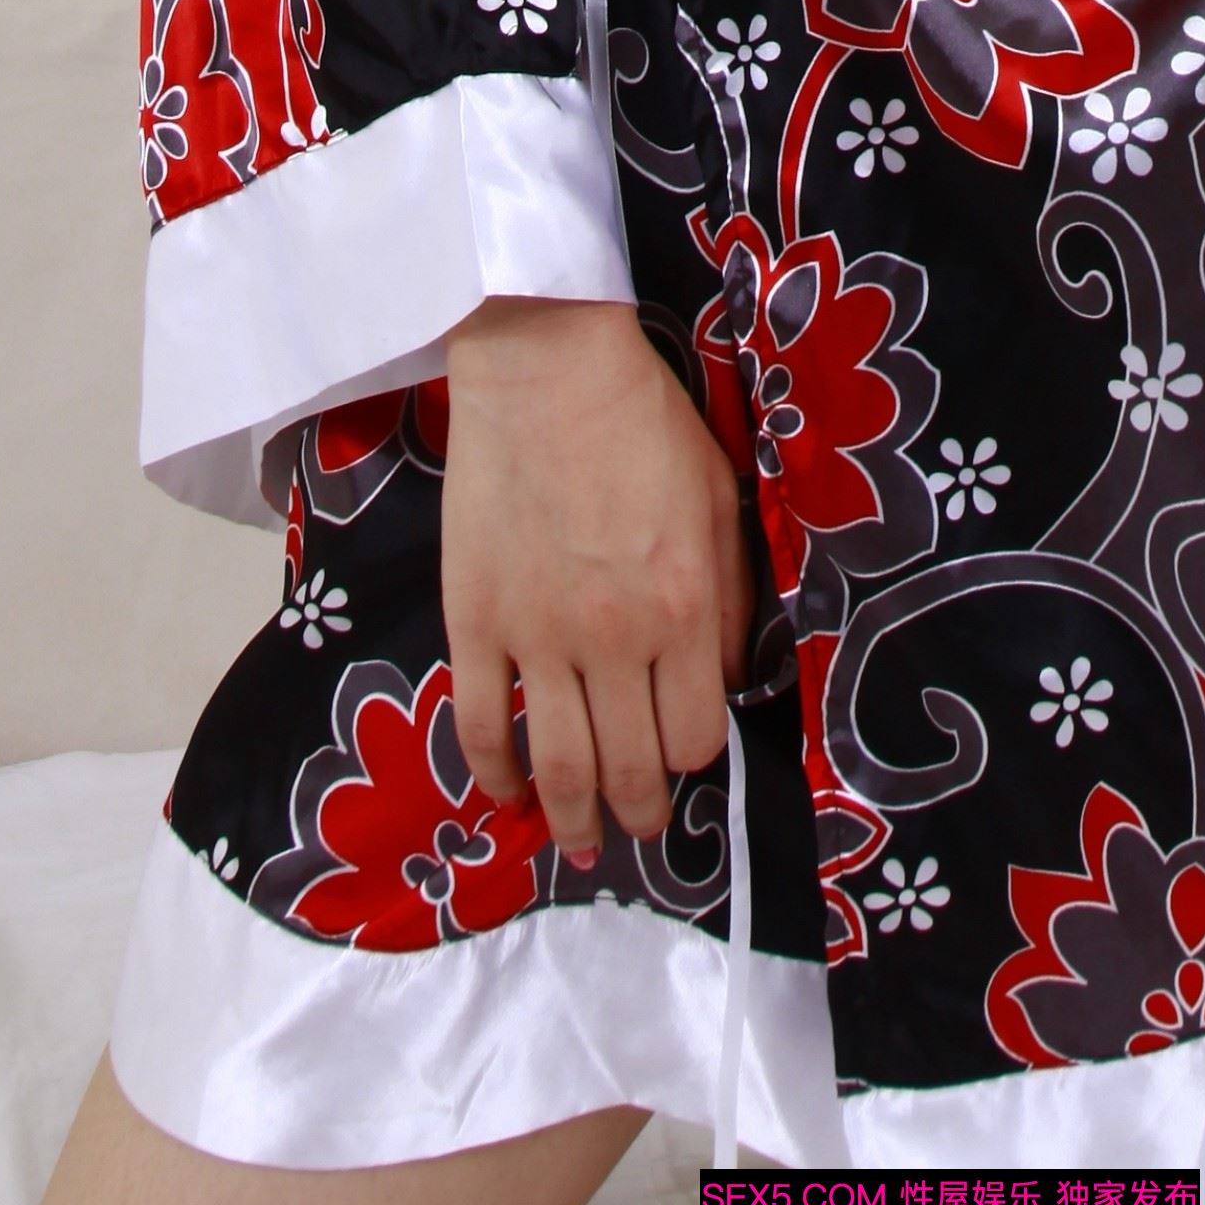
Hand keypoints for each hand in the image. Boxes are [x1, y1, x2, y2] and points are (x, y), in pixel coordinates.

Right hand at [443, 296, 750, 856]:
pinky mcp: (476, 620)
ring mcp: (538, 635)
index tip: (681, 753)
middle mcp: (615, 637)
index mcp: (684, 605)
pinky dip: (493, 775)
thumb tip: (725, 675)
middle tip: (637, 825)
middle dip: (639, 813)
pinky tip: (507, 793)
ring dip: (571, 819)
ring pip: (559, 767)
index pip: (694, 733)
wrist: (545, 364)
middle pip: (631, 768)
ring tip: (580, 839)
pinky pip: (480, 725)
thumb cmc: (643, 420)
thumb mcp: (718, 497)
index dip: (691, 755)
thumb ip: (728, 594)